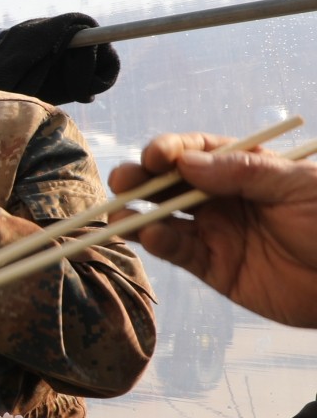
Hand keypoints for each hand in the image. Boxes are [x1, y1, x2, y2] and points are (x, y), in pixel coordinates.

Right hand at [110, 133, 316, 326]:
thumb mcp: (297, 186)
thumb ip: (242, 172)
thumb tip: (186, 162)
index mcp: (244, 169)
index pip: (197, 152)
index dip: (170, 150)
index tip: (156, 156)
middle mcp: (222, 197)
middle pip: (169, 183)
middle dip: (141, 179)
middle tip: (124, 182)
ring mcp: (215, 231)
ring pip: (164, 217)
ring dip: (137, 214)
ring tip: (119, 216)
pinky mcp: (214, 266)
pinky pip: (178, 251)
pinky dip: (159, 243)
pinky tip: (152, 236)